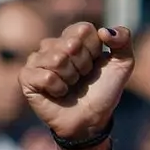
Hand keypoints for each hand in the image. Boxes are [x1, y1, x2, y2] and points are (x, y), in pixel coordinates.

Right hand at [21, 23, 133, 143]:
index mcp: (72, 37)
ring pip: (57, 59)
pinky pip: (46, 76)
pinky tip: (59, 93)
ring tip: (70, 85)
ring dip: (71, 77)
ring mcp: (36, 59)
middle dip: (84, 65)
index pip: (84, 29)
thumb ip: (123, 39)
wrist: (92, 119)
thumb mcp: (122, 64)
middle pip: (71, 44)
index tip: (95, 64)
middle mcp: (52, 45)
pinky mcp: (26, 77)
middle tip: (82, 77)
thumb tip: (104, 31)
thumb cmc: (104, 91)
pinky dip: (59, 88)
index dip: (95, 50)